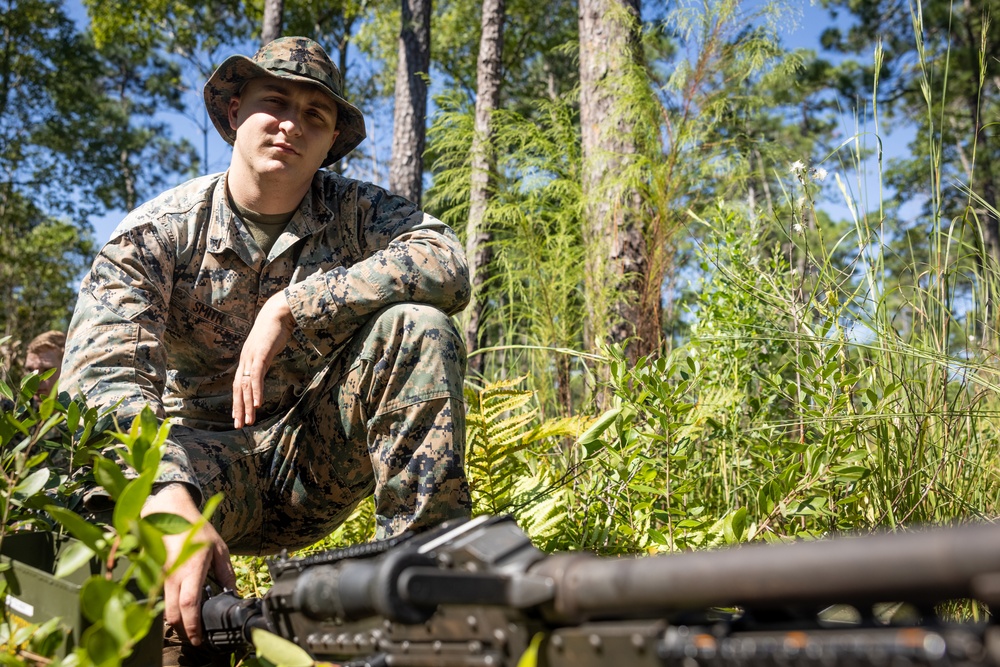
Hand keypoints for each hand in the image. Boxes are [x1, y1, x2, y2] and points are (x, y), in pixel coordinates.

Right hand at [142, 483, 236, 645]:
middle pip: (173, 613)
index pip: (190, 604)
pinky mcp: (156, 575)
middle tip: (195, 638)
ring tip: (190, 626)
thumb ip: (225, 573)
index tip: (199, 638)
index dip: (193, 625)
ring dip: (176, 620)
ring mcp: (162, 576)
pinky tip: (181, 609)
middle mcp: (173, 575)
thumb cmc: (196, 529)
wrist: (169, 514)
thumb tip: (231, 592)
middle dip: (183, 630)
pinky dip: (170, 607)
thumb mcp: (219, 548)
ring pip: (165, 608)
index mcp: (192, 569)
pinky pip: (161, 597)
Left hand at [233, 291, 294, 427]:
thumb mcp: (267, 347)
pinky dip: (256, 392)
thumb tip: (265, 366)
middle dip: (238, 409)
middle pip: (238, 389)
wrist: (278, 311)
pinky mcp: (260, 355)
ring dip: (247, 405)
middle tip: (239, 425)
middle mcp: (245, 360)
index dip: (237, 401)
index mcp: (246, 359)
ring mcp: (251, 357)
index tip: (238, 415)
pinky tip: (258, 404)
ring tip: (249, 421)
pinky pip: (256, 377)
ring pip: (246, 386)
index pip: (238, 384)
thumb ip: (264, 358)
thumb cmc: (275, 328)